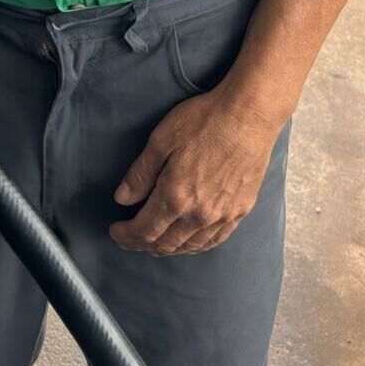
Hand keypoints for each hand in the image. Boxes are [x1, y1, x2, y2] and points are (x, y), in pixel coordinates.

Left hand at [109, 88, 280, 255]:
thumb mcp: (161, 141)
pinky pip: (215, 240)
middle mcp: (200, 214)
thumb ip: (140, 174)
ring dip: (168, 249)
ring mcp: (223, 216)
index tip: (115, 232)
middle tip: (129, 240)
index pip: (145, 229)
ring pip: (190, 246)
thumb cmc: (203, 121)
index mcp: (176, 197)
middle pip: (166, 243)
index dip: (127, 235)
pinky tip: (189, 243)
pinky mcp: (241, 210)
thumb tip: (122, 199)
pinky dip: (195, 246)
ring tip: (153, 244)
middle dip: (143, 244)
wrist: (249, 116)